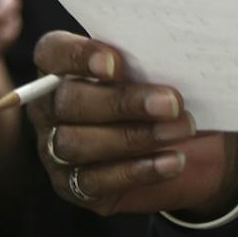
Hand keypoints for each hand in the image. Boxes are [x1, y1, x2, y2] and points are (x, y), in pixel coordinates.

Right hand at [27, 31, 237, 219]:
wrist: (186, 145)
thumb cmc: (163, 91)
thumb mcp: (158, 69)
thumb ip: (150, 55)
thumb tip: (171, 51)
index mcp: (61, 67)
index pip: (52, 52)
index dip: (78, 56)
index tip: (116, 64)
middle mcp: (51, 109)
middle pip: (68, 102)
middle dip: (122, 102)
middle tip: (171, 103)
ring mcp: (55, 150)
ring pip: (77, 144)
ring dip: (134, 137)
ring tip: (179, 130)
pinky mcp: (73, 186)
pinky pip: (96, 181)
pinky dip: (137, 170)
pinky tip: (171, 161)